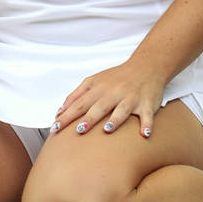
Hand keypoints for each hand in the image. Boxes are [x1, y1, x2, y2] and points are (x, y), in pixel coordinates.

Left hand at [50, 61, 164, 139]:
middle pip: (99, 107)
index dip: (67, 115)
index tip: (55, 127)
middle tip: (78, 130)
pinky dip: (146, 125)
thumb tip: (60, 111)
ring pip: (122, 110)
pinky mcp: (147, 104)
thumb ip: (77, 94)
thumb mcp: (94, 81)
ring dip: (114, 120)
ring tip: (106, 129)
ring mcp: (131, 99)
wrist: (146, 66)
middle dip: (88, 119)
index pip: (79, 103)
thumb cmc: (116, 77)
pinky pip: (147, 115)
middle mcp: (114, 93)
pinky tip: (144, 134)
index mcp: (99, 88)